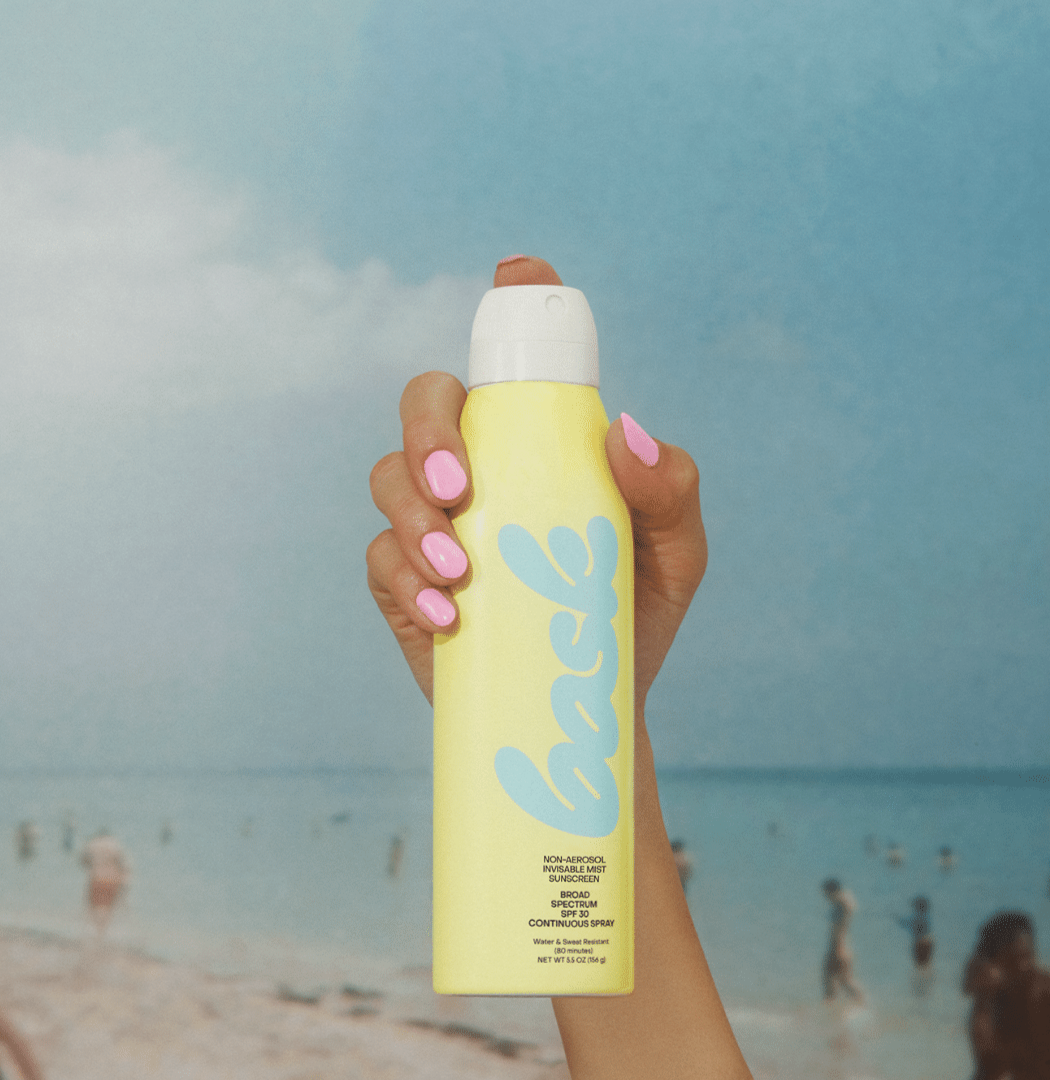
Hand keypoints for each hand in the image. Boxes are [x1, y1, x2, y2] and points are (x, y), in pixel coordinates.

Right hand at [367, 255, 706, 709]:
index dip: (510, 305)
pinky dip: (405, 577)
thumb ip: (671, 493)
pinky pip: (379, 556)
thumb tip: (628, 433)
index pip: (517, 365)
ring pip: (388, 476)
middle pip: (427, 404)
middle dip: (428, 431)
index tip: (517, 275)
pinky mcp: (405, 582)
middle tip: (460, 486)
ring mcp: (435, 523)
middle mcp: (481, 468)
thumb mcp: (674, 556)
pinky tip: (445, 611)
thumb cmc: (630, 616)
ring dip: (411, 514)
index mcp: (540, 444)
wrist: (584, 708)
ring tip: (457, 570)